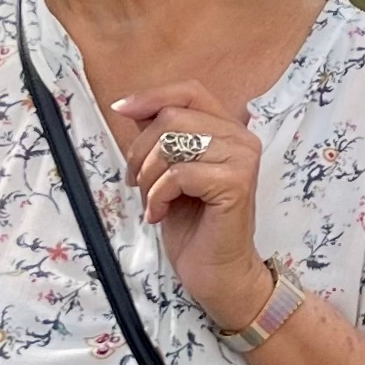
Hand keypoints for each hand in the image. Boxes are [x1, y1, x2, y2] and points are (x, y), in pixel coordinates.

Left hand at [110, 84, 272, 330]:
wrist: (217, 272)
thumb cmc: (193, 226)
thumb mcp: (168, 172)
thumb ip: (158, 138)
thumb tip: (130, 107)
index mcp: (228, 130)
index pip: (189, 91)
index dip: (152, 96)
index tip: (121, 110)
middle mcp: (241, 138)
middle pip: (172, 118)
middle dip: (141, 151)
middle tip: (136, 183)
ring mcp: (243, 159)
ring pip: (173, 144)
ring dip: (148, 176)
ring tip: (151, 200)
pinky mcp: (236, 184)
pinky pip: (179, 174)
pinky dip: (157, 196)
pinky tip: (159, 214)